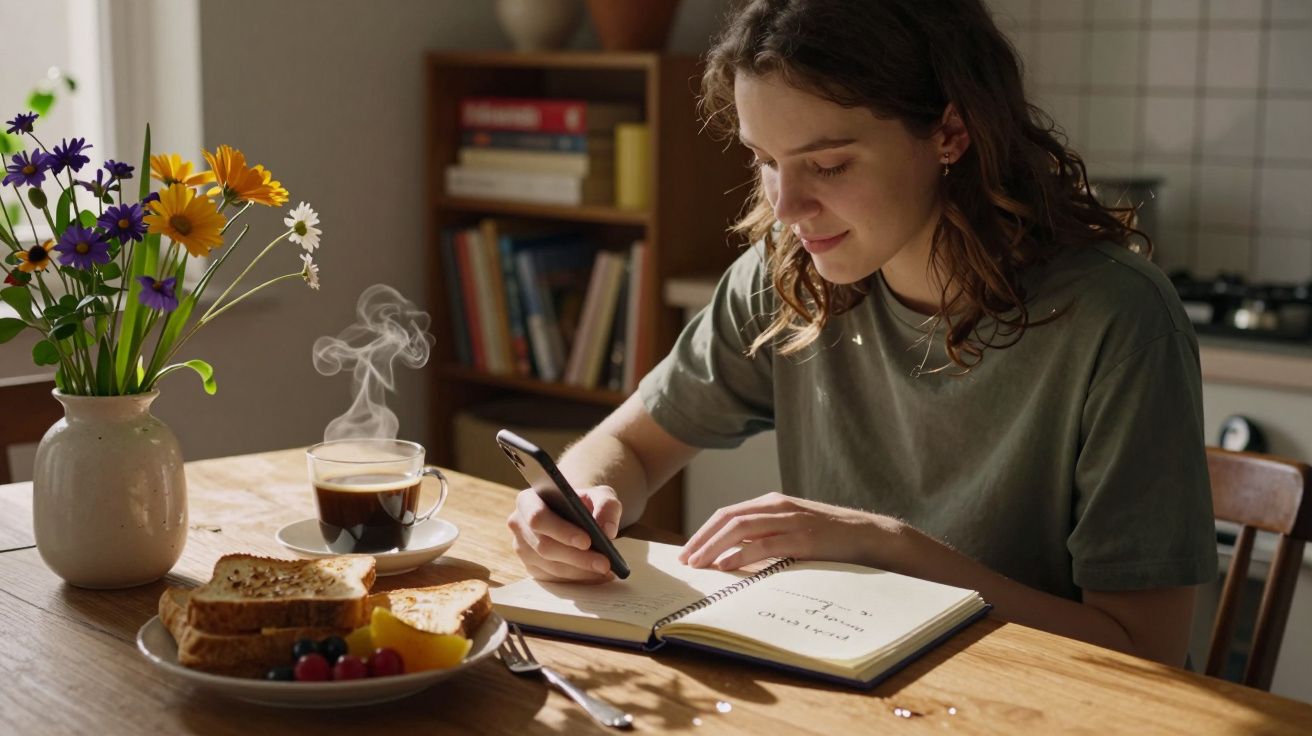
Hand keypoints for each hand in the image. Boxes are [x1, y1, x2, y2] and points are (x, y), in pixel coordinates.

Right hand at [507, 485, 622, 582]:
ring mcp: (522, 548)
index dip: (561, 531)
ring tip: (605, 570)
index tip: (587, 542)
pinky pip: (552, 577)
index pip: (538, 517)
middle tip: (604, 563)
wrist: (572, 513)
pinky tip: (596, 575)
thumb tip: (607, 530)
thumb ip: (606, 505)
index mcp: (528, 500)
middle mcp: (519, 524)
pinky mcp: (530, 566)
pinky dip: (576, 578)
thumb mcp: (598, 494)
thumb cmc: (582, 502)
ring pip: (549, 565)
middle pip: (544, 546)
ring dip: (579, 571)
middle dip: (577, 557)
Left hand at [678, 492, 901, 570]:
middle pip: (728, 518)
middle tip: (685, 560)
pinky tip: (727, 566)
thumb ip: (765, 536)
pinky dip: (742, 555)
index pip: (727, 514)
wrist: (869, 536)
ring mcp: (790, 521)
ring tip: (699, 564)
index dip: (704, 532)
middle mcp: (777, 507)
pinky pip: (765, 544)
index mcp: (772, 503)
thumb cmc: (828, 538)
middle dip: (702, 539)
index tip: (688, 551)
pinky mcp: (803, 539)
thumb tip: (731, 555)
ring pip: (741, 528)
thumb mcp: (792, 530)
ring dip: (714, 546)